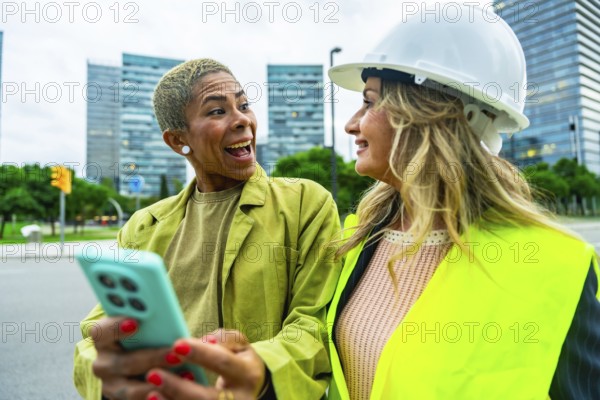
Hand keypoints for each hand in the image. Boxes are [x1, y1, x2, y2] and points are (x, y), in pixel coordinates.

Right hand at [90, 316, 183, 399]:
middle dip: (153, 358)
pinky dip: (161, 397)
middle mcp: (103, 364)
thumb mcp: (145, 327)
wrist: (137, 365)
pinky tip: (180, 391)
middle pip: (124, 362)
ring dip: (158, 383)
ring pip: (130, 390)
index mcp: (104, 339)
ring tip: (185, 375)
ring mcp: (111, 386)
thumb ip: (152, 321)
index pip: (101, 331)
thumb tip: (175, 321)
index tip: (135, 322)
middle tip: (176, 353)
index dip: (115, 326)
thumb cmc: (145, 337)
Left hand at [145, 329, 266, 399]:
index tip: (177, 345)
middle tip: (153, 374)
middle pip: (207, 397)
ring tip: (150, 394)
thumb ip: (224, 339)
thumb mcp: (241, 347)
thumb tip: (204, 341)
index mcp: (247, 374)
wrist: (251, 392)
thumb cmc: (240, 363)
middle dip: (178, 387)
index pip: (222, 362)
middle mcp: (240, 399)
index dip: (200, 354)